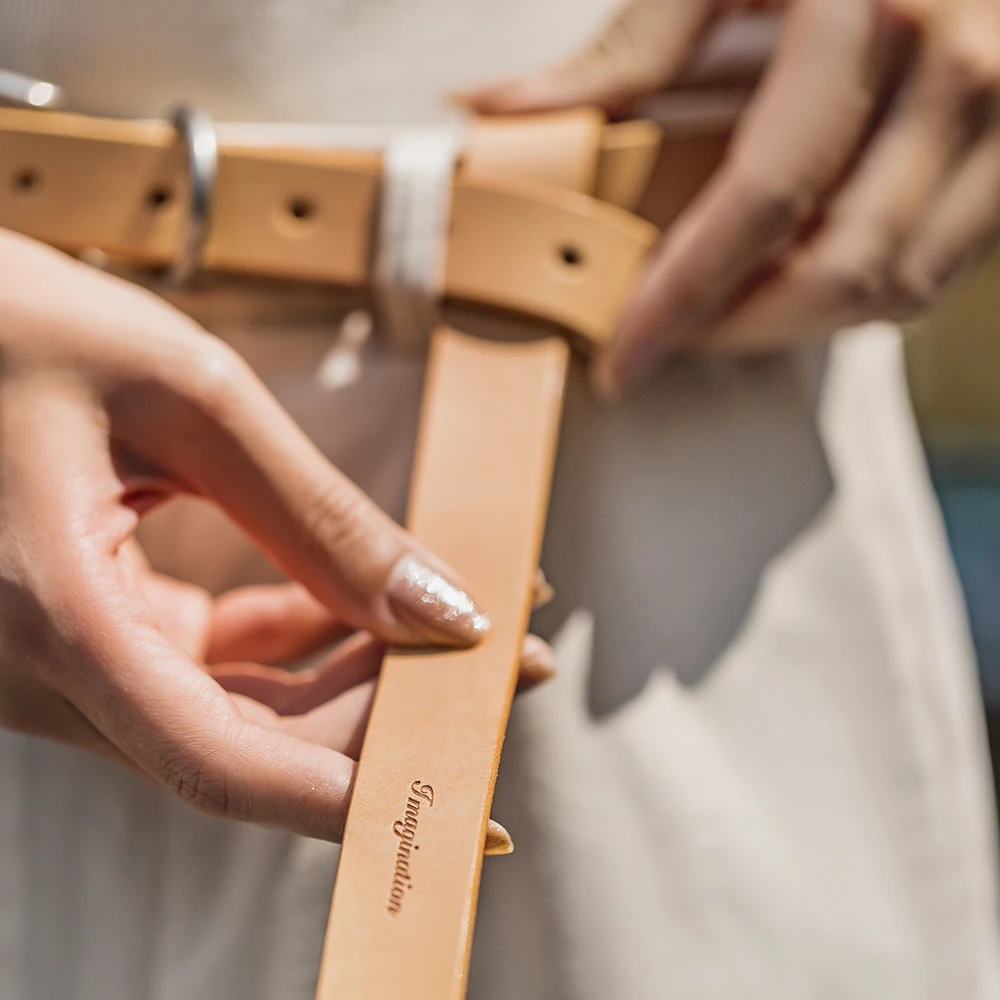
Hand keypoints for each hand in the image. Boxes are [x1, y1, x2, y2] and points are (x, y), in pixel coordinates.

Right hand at [0, 231, 551, 840]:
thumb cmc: (17, 325)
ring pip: (231, 714)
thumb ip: (319, 517)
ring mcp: (55, 661)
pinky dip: (285, 642)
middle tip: (497, 666)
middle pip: (247, 746)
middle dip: (382, 714)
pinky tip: (350, 602)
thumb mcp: (192, 401)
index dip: (354, 792)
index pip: (225, 765)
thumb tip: (438, 609)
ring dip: (344, 678)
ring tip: (444, 628)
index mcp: (52, 620)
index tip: (464, 782)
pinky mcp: (77, 632)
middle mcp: (40, 671)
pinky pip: (199, 670)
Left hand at [465, 0, 999, 394]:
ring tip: (716, 312)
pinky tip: (792, 278)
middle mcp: (957, 79)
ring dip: (792, 325)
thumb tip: (502, 110)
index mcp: (869, 18)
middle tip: (659, 342)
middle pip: (836, 274)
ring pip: (894, 292)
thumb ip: (631, 47)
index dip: (682, 298)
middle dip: (734, 334)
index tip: (621, 357)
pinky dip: (856, 298)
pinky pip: (937, 273)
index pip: (759, 204)